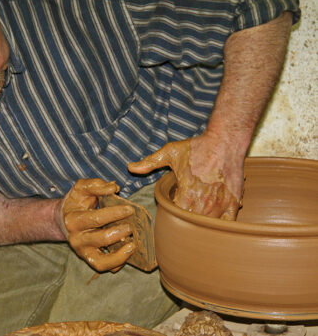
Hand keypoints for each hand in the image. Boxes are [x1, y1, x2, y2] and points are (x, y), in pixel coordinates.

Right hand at [60, 179, 136, 271]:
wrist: (64, 218)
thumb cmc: (76, 201)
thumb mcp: (81, 188)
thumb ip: (96, 185)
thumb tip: (114, 187)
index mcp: (74, 220)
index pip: (97, 218)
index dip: (115, 213)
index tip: (130, 209)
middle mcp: (77, 239)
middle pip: (101, 239)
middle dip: (119, 233)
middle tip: (131, 226)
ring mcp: (83, 252)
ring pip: (101, 262)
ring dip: (119, 256)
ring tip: (132, 246)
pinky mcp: (89, 259)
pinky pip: (104, 267)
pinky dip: (117, 263)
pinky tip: (127, 253)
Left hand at [128, 132, 243, 219]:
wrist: (225, 140)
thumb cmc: (197, 147)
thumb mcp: (170, 152)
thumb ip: (150, 162)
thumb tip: (130, 167)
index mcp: (187, 193)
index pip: (176, 216)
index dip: (172, 215)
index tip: (171, 208)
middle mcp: (204, 202)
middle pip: (191, 224)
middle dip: (185, 221)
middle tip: (183, 213)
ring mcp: (221, 204)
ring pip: (208, 226)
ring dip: (201, 223)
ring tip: (196, 216)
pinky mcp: (234, 202)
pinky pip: (228, 224)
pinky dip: (221, 224)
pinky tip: (215, 218)